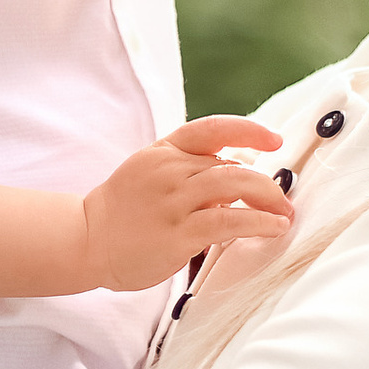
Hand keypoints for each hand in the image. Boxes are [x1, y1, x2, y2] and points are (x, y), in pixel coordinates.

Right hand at [79, 117, 293, 291]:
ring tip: (283, 215)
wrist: (85, 240)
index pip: (212, 128)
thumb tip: (236, 175)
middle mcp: (169, 170)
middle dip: (267, 184)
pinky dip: (259, 222)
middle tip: (282, 201)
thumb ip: (187, 170)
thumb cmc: (122, 213)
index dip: (248, 130)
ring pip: (235, 185)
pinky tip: (273, 228)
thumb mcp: (149, 174)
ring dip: (268, 199)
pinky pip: (230, 221)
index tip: (274, 141)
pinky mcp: (178, 233)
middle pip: (233, 165)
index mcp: (163, 152)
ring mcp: (173, 201)